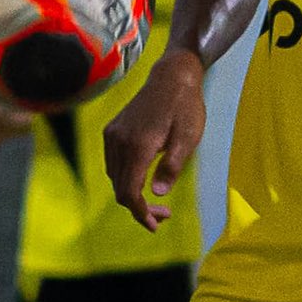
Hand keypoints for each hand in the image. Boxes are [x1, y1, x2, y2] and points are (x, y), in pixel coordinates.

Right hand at [103, 50, 205, 228]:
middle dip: (139, 208)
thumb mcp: (188, 138)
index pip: (129, 192)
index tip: (156, 225)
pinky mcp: (112, 130)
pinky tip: (144, 180)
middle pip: (120, 189)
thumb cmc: (185, 107)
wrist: (171, 76)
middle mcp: (119, 141)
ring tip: (156, 201)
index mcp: (138, 145)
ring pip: (115, 178)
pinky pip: (113, 164)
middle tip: (164, 216)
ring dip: (132, 194)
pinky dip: (126, 179)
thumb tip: (157, 193)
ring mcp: (113, 135)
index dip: (140, 213)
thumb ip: (172, 166)